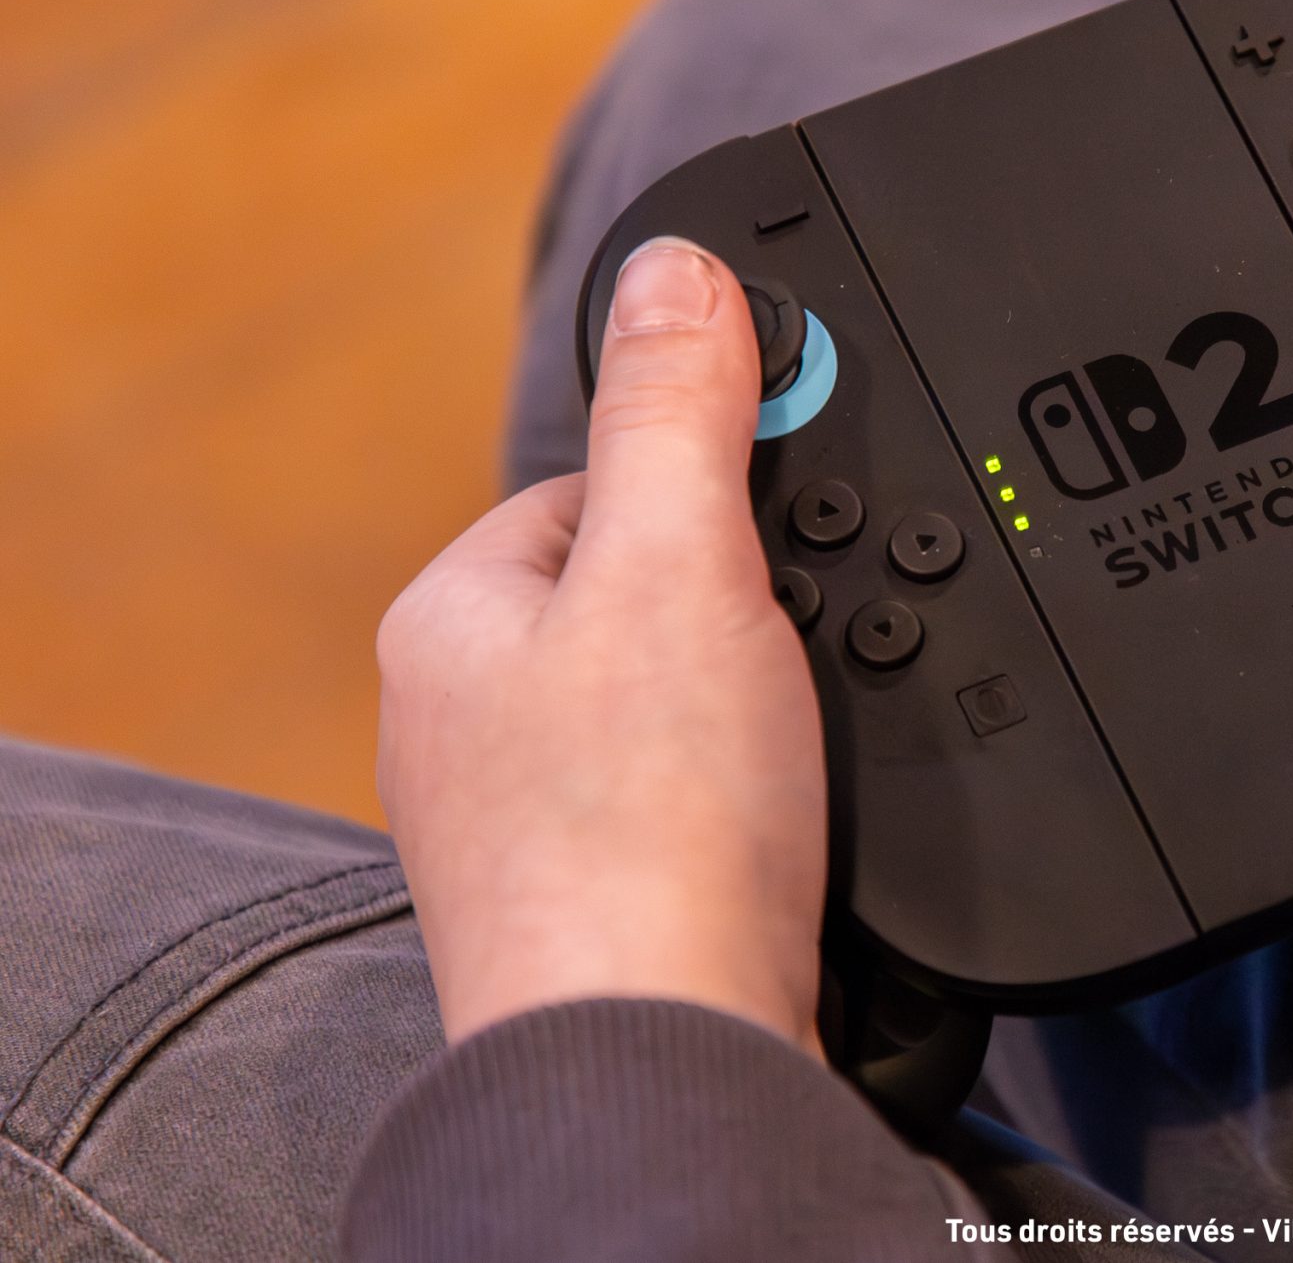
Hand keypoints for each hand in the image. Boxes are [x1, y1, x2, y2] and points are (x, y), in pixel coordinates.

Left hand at [376, 238, 826, 1052]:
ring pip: (685, 696)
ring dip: (766, 702)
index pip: (601, 475)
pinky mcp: (611, 892)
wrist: (670, 1053)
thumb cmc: (645, 833)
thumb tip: (673, 266)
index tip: (794, 498)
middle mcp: (472, 717)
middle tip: (809, 642)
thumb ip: (680, 412)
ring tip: (807, 739)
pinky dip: (761, 790)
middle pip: (651, 587)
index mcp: (455, 617)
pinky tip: (797, 812)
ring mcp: (536, 815)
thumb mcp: (677, 566)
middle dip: (749, 601)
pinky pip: (703, 790)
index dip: (714, 475)